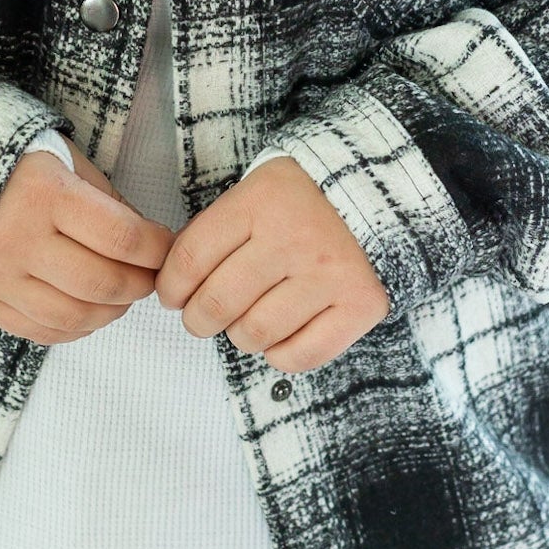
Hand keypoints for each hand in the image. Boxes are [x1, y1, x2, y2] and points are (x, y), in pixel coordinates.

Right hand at [0, 138, 174, 342]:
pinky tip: (89, 309)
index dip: (157, 249)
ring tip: (122, 294)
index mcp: (44, 194)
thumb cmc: (18, 167)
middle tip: (150, 275)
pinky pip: (43, 332)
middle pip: (101, 283)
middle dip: (140, 284)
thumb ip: (108, 201)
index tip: (166, 246)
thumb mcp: (66, 162)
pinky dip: (77, 328)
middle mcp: (18, 239)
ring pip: (75, 316)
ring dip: (112, 311)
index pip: (121, 237)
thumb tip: (148, 243)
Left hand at [154, 156, 390, 371]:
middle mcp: (293, 239)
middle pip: (217, 303)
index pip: (190, 260)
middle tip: (202, 318)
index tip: (173, 296)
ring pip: (255, 333)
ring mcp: (329, 275)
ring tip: (246, 322)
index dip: (170, 287)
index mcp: (259, 203)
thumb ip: (214, 231)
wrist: (378, 195)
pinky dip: (279, 355)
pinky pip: (300, 355)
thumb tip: (175, 283)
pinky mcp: (359, 305)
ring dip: (240, 336)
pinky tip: (279, 336)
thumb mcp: (253, 193)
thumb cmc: (301, 200)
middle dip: (197, 320)